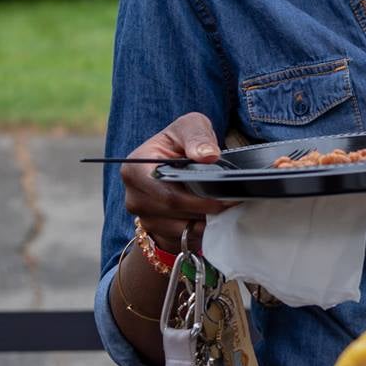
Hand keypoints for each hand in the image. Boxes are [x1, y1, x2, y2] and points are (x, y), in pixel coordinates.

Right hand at [118, 112, 235, 255]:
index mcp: (134, 170)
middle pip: (174, 212)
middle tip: (232, 202)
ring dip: (204, 221)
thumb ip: (197, 136)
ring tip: (222, 206)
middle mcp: (134, 197)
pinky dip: (199, 230)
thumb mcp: (189, 127)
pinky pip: (182, 238)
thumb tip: (208, 155)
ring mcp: (143, 217)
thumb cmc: (180, 143)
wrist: (173, 164)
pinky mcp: (155, 232)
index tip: (224, 195)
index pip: (167, 192)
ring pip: (180, 228)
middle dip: (205, 208)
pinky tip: (210, 216)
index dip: (197, 197)